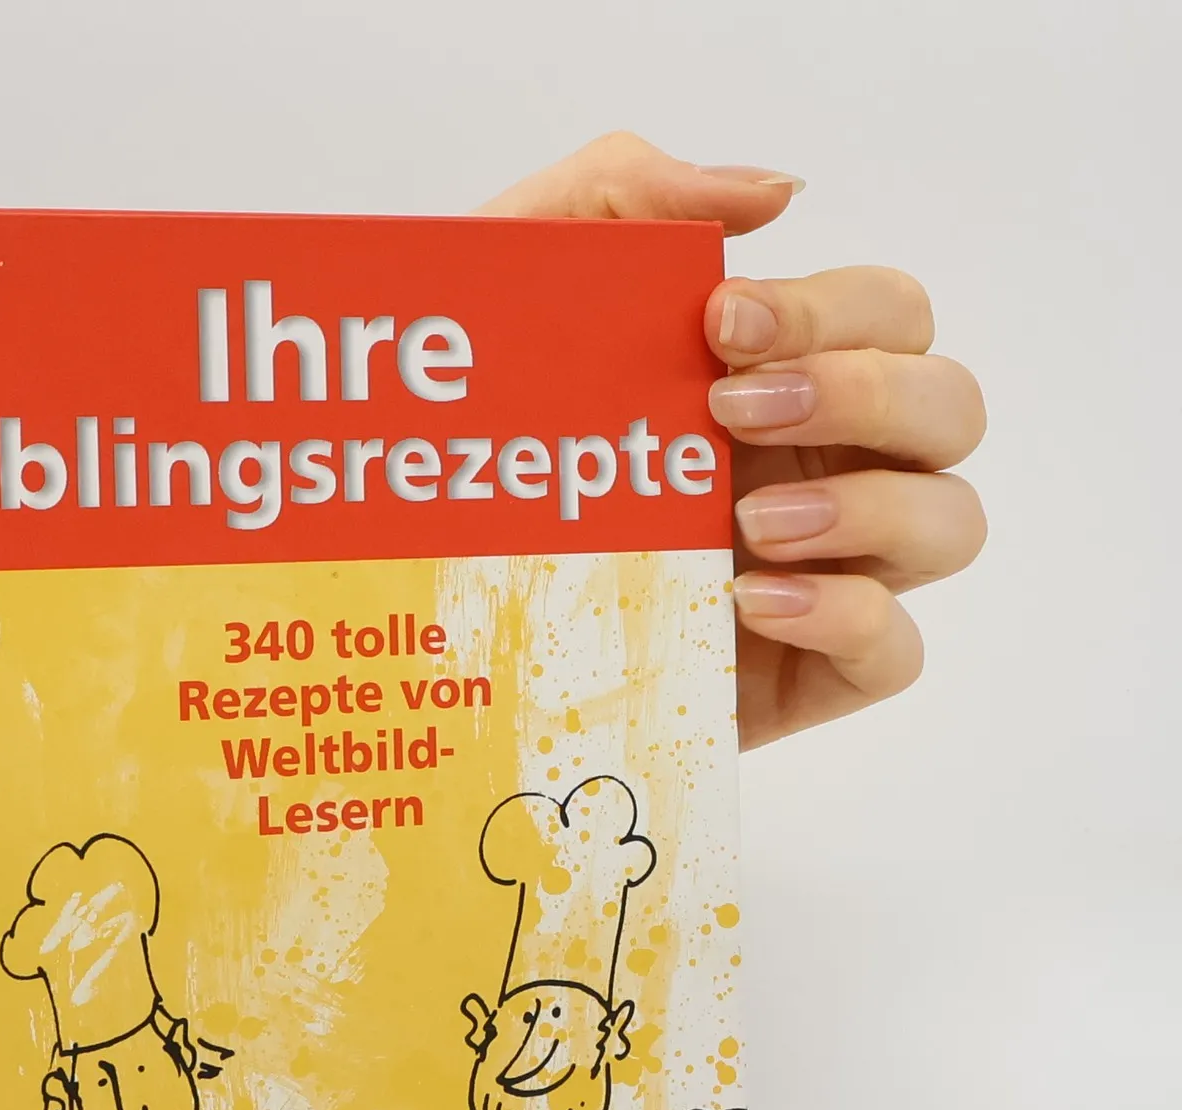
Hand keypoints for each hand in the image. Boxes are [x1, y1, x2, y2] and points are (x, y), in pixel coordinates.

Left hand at [480, 132, 985, 747]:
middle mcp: (817, 466)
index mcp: (778, 375)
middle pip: (947, 409)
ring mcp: (818, 572)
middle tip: (730, 412)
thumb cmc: (467, 430)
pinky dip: (852, 618)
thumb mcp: (514, 278)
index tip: (721, 328)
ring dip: (873, 510)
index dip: (836, 310)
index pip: (889, 316)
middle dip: (865, 395)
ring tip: (750, 521)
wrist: (402, 580)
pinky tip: (752, 603)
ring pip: (949, 526)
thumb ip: (627, 193)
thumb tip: (778, 196)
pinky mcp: (796, 676)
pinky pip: (894, 651)